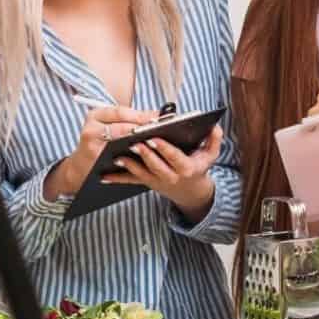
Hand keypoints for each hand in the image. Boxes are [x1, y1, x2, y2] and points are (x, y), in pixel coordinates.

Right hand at [52, 105, 157, 196]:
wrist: (81, 166)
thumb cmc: (100, 142)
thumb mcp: (107, 126)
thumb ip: (126, 120)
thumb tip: (156, 115)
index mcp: (96, 115)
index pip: (121, 112)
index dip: (141, 114)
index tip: (159, 116)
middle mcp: (91, 128)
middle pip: (122, 127)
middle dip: (143, 128)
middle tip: (161, 129)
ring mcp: (91, 145)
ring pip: (120, 141)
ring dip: (139, 142)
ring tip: (155, 141)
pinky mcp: (95, 160)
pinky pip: (118, 157)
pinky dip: (133, 157)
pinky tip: (145, 156)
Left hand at [102, 124, 223, 220]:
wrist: (190, 191)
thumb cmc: (199, 167)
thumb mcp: (211, 155)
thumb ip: (214, 140)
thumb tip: (215, 126)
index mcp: (187, 168)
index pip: (175, 158)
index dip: (164, 149)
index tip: (154, 138)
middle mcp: (171, 177)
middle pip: (156, 166)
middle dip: (145, 155)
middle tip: (134, 143)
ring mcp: (157, 182)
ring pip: (141, 174)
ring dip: (129, 166)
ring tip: (117, 157)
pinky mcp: (146, 183)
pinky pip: (130, 181)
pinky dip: (117, 179)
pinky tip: (103, 176)